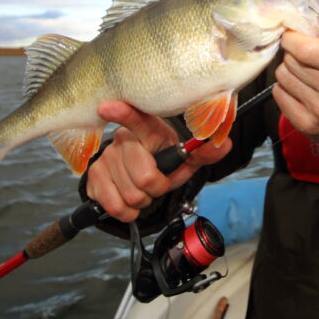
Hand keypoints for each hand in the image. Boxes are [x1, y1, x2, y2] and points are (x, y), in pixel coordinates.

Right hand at [84, 101, 232, 222]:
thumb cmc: (164, 162)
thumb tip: (225, 144)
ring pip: (131, 195)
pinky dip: (127, 211)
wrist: (141, 178)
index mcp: (148, 130)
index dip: (122, 113)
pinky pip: (114, 205)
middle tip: (157, 182)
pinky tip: (128, 199)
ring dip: (142, 200)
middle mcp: (123, 140)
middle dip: (157, 189)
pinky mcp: (93, 177)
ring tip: (142, 189)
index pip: (135, 119)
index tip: (106, 107)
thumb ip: (205, 153)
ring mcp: (106, 158)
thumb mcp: (186, 159)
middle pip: (145, 177)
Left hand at [273, 30, 318, 157]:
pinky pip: (278, 94)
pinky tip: (298, 89)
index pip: (306, 50)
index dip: (292, 39)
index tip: (292, 36)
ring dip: (288, 70)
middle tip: (301, 56)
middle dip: (292, 54)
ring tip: (301, 74)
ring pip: (282, 76)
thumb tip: (312, 21)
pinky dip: (284, 88)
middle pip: (291, 61)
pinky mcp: (305, 125)